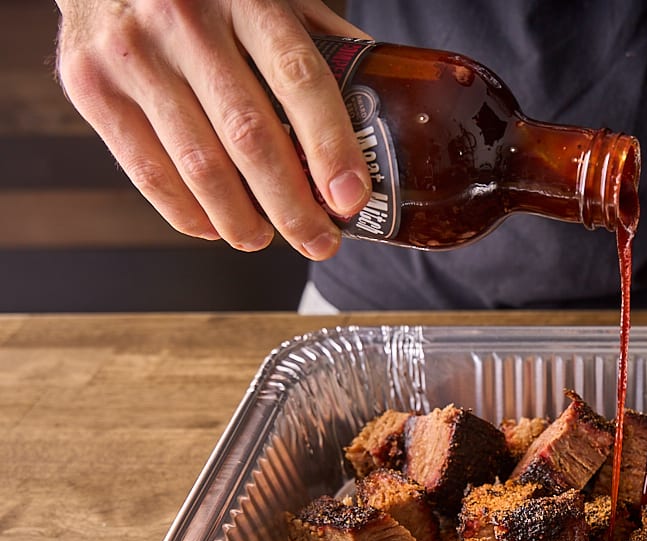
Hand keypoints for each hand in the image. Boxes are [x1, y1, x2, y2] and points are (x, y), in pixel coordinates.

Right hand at [54, 0, 371, 259]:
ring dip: (242, 219)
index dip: (329, 146)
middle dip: (293, 205)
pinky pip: (146, 170)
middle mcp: (184, 20)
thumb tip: (386, 103)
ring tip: (269, 240)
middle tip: (321, 242)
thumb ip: (320, 41)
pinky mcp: (89, 86)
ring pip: (198, 164)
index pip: (298, 79)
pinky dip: (187, 212)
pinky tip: (216, 227)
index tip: (350, 198)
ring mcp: (132, 54)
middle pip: (250, 135)